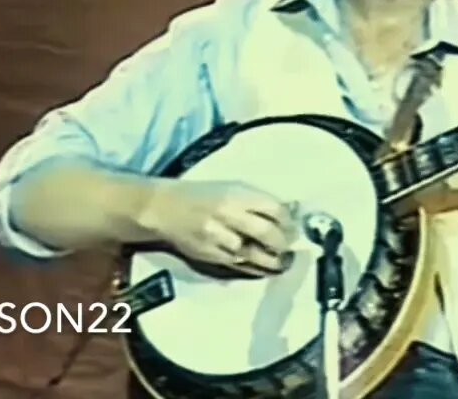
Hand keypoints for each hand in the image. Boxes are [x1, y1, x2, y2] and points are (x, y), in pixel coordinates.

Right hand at [140, 180, 295, 276]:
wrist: (163, 208)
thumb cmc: (201, 195)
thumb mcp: (229, 189)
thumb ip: (256, 201)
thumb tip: (289, 210)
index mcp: (235, 194)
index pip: (273, 209)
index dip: (288, 221)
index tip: (294, 227)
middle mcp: (228, 214)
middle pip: (267, 232)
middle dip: (283, 243)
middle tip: (290, 247)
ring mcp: (218, 236)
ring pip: (253, 253)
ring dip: (272, 260)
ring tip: (282, 262)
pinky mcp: (209, 254)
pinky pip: (238, 264)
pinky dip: (253, 267)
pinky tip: (262, 267)